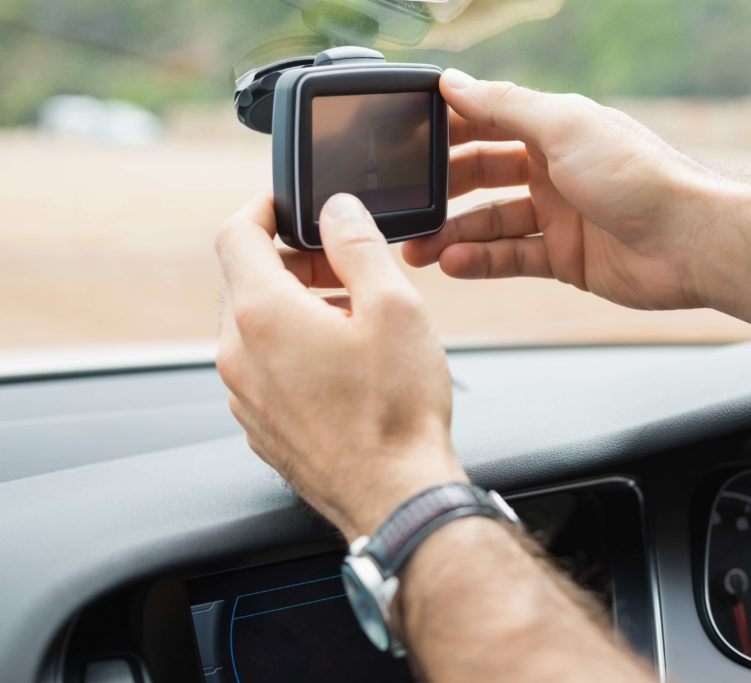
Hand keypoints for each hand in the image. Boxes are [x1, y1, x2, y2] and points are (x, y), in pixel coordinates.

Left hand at [215, 193, 466, 538]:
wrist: (395, 496)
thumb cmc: (397, 410)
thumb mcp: (394, 307)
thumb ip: (358, 245)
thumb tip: (338, 210)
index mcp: (264, 315)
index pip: (234, 235)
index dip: (261, 208)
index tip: (286, 207)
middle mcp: (239, 355)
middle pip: (246, 282)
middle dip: (291, 263)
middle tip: (343, 269)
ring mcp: (245, 397)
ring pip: (256, 329)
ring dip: (295, 308)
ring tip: (352, 319)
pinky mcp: (261, 427)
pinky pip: (264, 370)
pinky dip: (293, 351)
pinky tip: (343, 367)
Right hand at [402, 69, 737, 309]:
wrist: (689, 241)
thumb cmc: (638, 175)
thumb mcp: (564, 126)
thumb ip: (505, 104)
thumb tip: (453, 80)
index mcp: (555, 128)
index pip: (488, 121)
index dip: (449, 128)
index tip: (406, 141)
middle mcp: (554, 169)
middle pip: (483, 174)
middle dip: (442, 189)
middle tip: (406, 204)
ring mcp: (559, 215)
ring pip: (491, 222)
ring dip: (453, 233)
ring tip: (418, 249)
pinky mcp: (566, 258)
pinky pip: (512, 257)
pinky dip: (480, 261)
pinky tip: (453, 263)